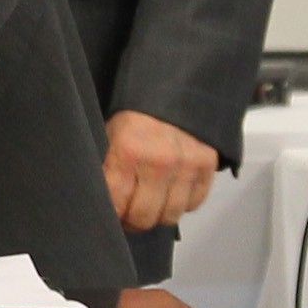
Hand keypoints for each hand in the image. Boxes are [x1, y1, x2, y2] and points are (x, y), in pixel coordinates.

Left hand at [103, 109, 218, 231]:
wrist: (175, 86)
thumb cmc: (135, 112)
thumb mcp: (110, 133)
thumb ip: (107, 165)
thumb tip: (100, 198)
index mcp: (128, 152)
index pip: (116, 204)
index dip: (111, 216)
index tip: (110, 216)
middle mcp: (159, 163)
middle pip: (144, 217)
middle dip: (132, 221)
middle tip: (128, 215)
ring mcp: (187, 166)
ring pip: (170, 216)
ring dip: (158, 215)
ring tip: (150, 206)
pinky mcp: (208, 165)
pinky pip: (194, 203)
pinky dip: (182, 204)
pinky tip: (171, 194)